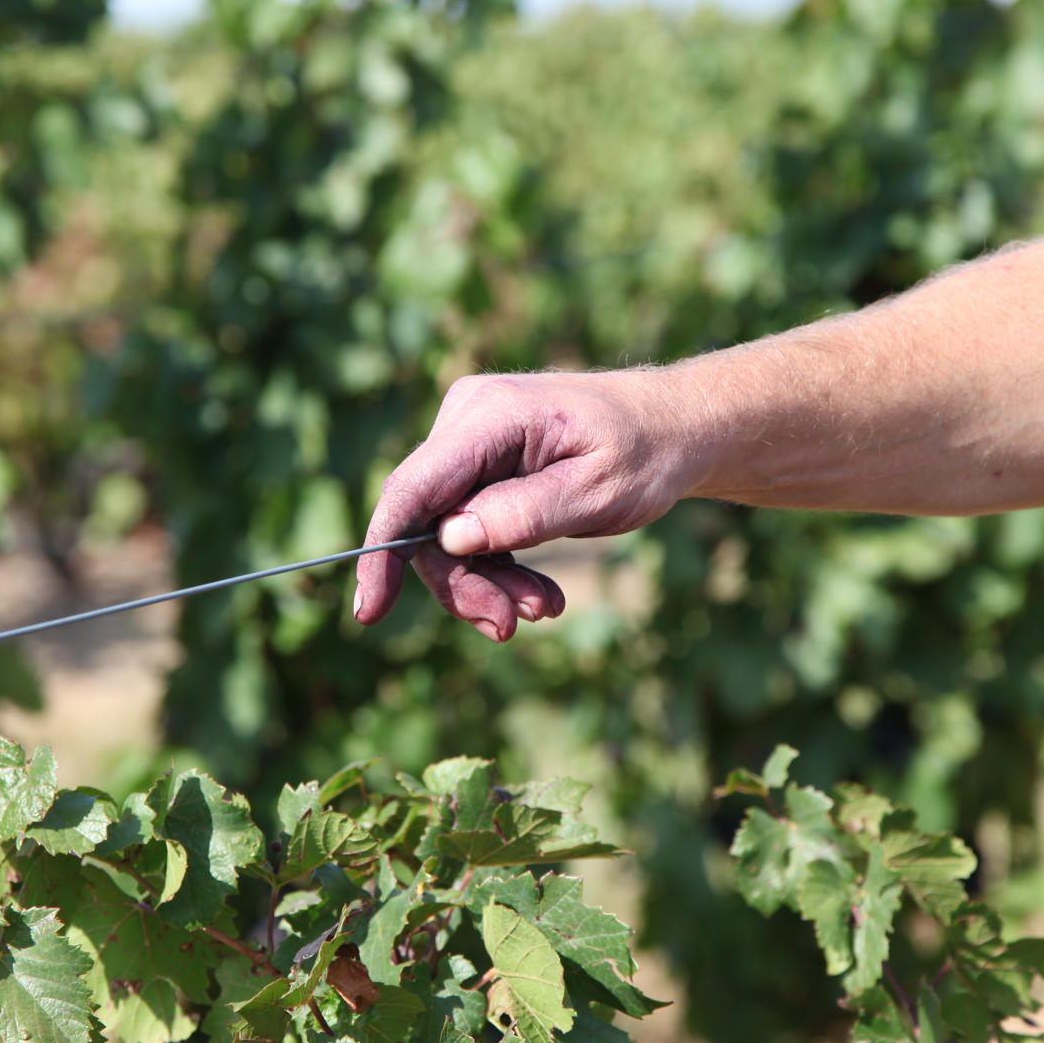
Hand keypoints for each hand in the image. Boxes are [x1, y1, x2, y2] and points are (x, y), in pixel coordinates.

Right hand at [353, 370, 702, 639]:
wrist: (673, 428)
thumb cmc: (643, 453)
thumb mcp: (596, 491)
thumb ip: (525, 513)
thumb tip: (450, 538)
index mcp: (489, 416)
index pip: (412, 489)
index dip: (383, 553)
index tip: (370, 613)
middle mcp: (466, 422)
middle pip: (428, 523)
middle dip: (465, 583)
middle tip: (510, 627)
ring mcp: (471, 444)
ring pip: (447, 535)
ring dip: (489, 583)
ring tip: (545, 608)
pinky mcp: (482, 467)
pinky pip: (469, 530)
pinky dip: (500, 568)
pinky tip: (541, 595)